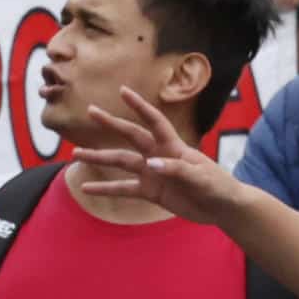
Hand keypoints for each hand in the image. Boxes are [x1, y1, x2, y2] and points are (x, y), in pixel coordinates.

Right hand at [74, 86, 248, 225]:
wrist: (222, 207)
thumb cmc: (217, 186)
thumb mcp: (200, 178)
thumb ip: (176, 169)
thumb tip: (149, 165)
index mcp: (174, 147)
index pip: (154, 122)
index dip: (139, 106)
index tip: (123, 91)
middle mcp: (159, 156)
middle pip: (130, 136)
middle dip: (111, 124)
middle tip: (91, 111)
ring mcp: (152, 173)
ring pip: (121, 162)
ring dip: (99, 158)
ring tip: (76, 155)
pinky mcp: (150, 191)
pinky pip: (123, 189)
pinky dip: (105, 188)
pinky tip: (86, 188)